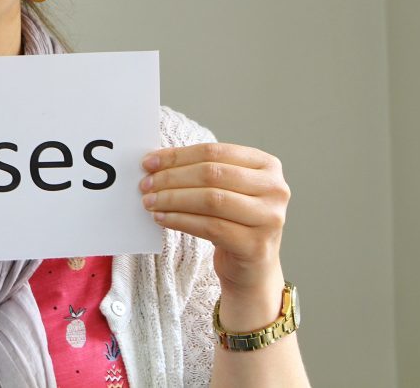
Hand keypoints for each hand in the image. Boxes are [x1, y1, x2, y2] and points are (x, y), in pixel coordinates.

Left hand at [139, 143, 290, 297]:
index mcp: (266, 165)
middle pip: (212, 174)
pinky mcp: (256, 244)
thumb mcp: (225, 189)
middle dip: (172, 178)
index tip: (148, 163)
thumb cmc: (233, 221)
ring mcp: (269, 217)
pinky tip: (162, 218)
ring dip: (173, 199)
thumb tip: (155, 160)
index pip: (214, 152)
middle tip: (145, 184)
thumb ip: (199, 171)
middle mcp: (274, 188)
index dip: (178, 156)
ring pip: (211, 200)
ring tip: (150, 201)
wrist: (253, 267)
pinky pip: (210, 227)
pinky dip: (181, 220)